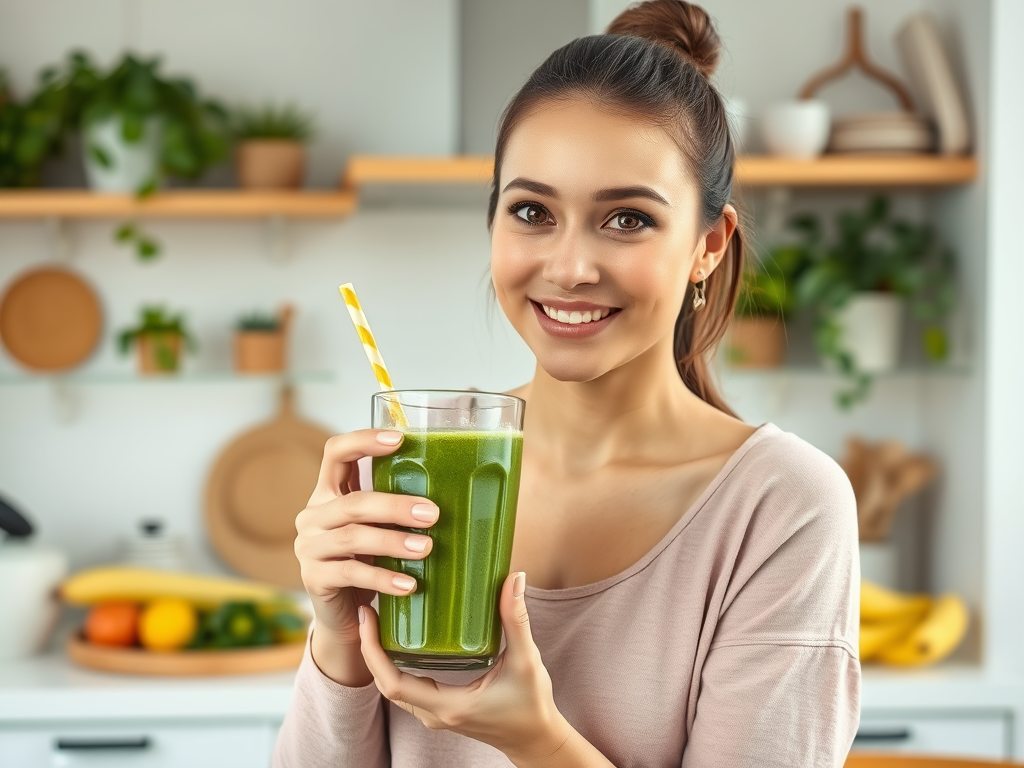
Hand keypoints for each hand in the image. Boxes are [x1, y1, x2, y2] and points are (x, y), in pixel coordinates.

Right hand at [294, 429, 438, 685]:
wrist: (345, 616)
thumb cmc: (371, 561)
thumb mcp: (380, 528)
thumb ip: (397, 508)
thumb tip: (460, 486)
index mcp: (329, 493)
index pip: (336, 453)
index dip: (363, 441)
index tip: (400, 439)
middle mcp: (314, 515)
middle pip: (353, 502)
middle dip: (395, 506)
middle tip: (433, 514)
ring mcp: (309, 548)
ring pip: (353, 537)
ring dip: (393, 541)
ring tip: (427, 548)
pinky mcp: (314, 579)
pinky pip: (352, 574)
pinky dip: (383, 577)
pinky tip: (409, 584)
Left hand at [358, 571, 572, 765]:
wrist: (535, 739)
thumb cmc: (531, 705)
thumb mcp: (526, 660)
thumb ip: (516, 620)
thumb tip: (514, 578)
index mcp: (449, 706)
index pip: (394, 683)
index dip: (373, 651)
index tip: (368, 617)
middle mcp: (435, 714)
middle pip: (385, 684)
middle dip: (370, 649)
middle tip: (367, 610)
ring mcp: (435, 715)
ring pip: (393, 688)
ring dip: (379, 658)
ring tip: (378, 620)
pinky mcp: (440, 710)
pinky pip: (406, 689)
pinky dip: (394, 666)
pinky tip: (399, 640)